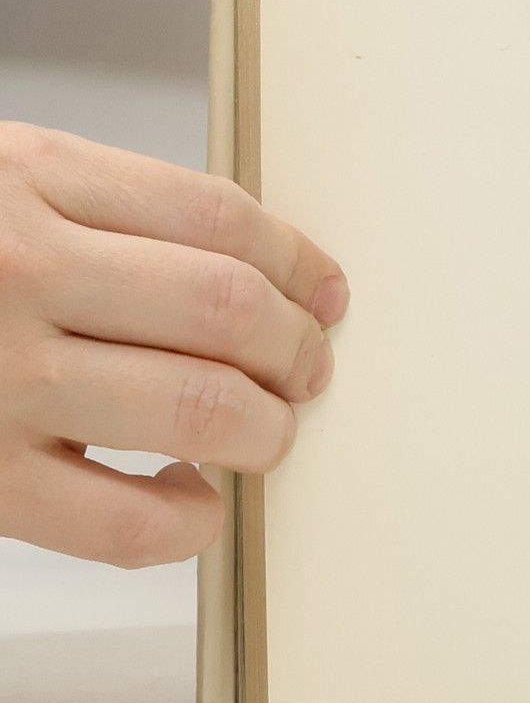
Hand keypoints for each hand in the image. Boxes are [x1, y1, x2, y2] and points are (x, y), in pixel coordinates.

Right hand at [0, 124, 347, 566]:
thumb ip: (104, 210)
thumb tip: (256, 272)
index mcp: (24, 180)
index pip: (218, 219)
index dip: (298, 263)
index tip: (324, 294)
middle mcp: (14, 272)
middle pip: (229, 309)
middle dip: (296, 350)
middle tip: (307, 371)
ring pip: (200, 407)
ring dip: (266, 429)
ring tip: (263, 432)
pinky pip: (129, 523)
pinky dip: (190, 519)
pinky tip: (187, 497)